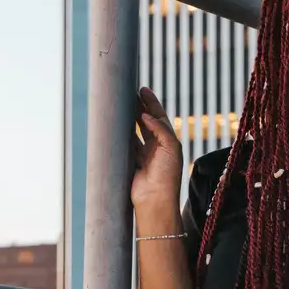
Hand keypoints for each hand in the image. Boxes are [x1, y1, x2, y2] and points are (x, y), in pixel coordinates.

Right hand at [132, 87, 182, 210]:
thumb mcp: (171, 147)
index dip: (152, 103)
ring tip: (121, 104)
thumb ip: (160, 129)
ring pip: (135, 131)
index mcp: (169, 141)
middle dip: (139, 107)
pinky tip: (116, 124)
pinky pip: (127, 143)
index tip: (143, 89)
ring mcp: (144, 154)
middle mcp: (157, 146)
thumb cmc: (168, 175)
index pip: (159, 117)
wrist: (155, 198)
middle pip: (146, 121)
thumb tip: (146, 115)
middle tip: (130, 93)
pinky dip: (122, 134)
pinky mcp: (132, 161)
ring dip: (129, 118)